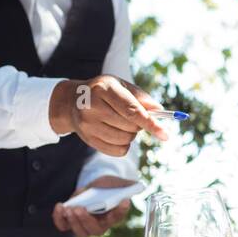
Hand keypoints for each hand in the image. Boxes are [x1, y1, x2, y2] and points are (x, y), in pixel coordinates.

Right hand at [49, 74, 166, 155]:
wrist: (72, 101)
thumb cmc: (104, 92)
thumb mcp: (121, 86)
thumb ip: (141, 97)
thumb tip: (159, 110)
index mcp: (104, 89)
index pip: (132, 110)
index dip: (151, 124)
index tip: (165, 135)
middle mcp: (92, 106)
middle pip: (130, 127)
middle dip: (139, 125)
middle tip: (132, 117)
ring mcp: (87, 124)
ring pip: (125, 140)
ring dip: (131, 134)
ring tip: (121, 123)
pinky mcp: (88, 139)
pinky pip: (118, 151)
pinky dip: (123, 145)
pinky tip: (115, 132)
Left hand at [53, 175, 134, 236]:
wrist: (93, 187)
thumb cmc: (107, 186)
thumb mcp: (116, 183)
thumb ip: (126, 185)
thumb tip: (137, 184)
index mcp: (113, 216)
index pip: (117, 217)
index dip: (120, 211)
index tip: (124, 201)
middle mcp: (100, 225)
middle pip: (94, 230)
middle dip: (86, 220)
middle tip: (80, 209)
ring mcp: (85, 225)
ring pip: (79, 231)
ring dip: (73, 221)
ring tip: (68, 208)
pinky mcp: (71, 221)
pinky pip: (64, 226)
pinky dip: (59, 219)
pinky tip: (60, 206)